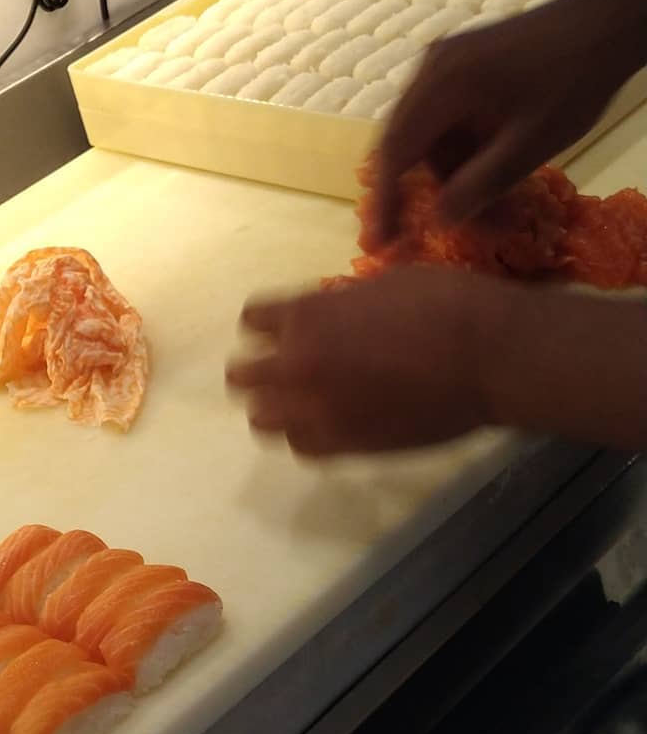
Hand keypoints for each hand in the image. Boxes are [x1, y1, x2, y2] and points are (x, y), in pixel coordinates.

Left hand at [226, 266, 646, 456]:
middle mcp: (298, 365)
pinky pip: (301, 448)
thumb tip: (329, 317)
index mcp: (305, 316)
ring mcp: (318, 410)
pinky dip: (306, 435)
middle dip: (257, 368)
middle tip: (278, 367)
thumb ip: (339, 306)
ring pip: (262, 418)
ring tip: (296, 401)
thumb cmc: (447, 304)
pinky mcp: (346, 446)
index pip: (253, 320)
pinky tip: (324, 423)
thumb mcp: (381, 285)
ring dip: (274, 406)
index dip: (266, 322)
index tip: (279, 326)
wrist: (491, 357)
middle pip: (242, 376)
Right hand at [376, 0, 646, 243]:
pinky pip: (446, 117)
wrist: (612, 20)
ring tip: (491, 204)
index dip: (385, 199)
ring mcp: (446, 62)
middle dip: (423, 190)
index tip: (380, 240)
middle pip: (407, 143)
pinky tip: (490, 170)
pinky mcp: (463, 63)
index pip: (395, 151)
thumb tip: (442, 220)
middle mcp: (431, 70)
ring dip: (451, 172)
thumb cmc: (575, 80)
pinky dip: (462, 150)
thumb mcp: (532, 143)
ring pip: (429, 134)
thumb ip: (483, 183)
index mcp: (440, 85)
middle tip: (436, 228)